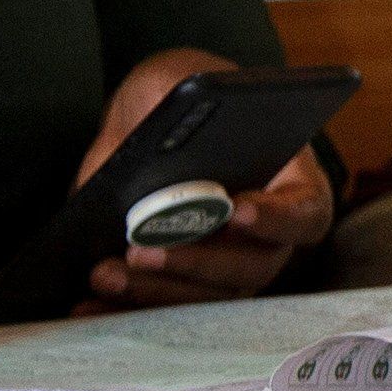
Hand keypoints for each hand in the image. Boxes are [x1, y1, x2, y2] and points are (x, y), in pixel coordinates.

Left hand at [67, 50, 340, 307]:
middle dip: (196, 263)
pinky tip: (86, 304)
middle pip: (252, 267)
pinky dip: (125, 312)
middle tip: (145, 250)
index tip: (235, 210)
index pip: (305, 212)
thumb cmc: (178, 95)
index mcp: (289, 182)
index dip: (277, 217)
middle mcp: (267, 235)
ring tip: (105, 273)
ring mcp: (226, 267)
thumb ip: (171, 103)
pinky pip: (164, 311)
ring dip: (155, 292)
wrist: (147, 122)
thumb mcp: (174, 79)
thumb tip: (146, 148)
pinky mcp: (181, 285)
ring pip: (206, 298)